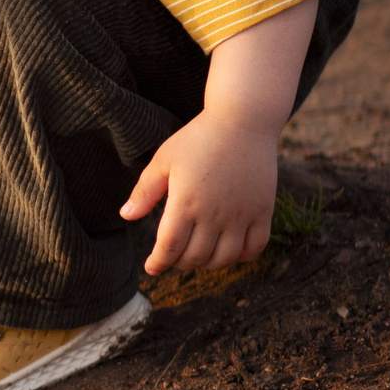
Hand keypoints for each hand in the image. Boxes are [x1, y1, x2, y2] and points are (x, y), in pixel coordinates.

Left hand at [123, 110, 280, 274]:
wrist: (242, 121)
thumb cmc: (197, 138)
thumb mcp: (164, 160)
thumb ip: (145, 191)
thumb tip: (125, 216)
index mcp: (186, 201)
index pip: (170, 247)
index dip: (159, 262)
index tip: (151, 268)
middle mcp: (214, 213)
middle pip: (196, 257)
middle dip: (179, 263)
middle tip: (172, 258)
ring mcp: (242, 214)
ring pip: (225, 258)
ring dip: (208, 264)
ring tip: (197, 256)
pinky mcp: (263, 211)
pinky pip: (255, 248)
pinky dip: (241, 257)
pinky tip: (229, 252)